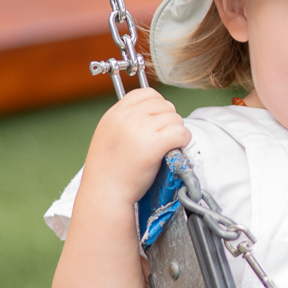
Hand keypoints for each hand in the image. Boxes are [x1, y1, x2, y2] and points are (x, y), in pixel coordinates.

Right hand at [80, 87, 191, 207]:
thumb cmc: (109, 170)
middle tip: (163, 139)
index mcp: (115, 113)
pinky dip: (183, 141)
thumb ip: (127, 120)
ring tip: (167, 147)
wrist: (104, 194)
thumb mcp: (109, 134)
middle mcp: (127, 117)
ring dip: (177, 132)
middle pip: (164, 105)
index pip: (147, 93)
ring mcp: (139, 129)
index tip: (158, 123)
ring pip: (175, 118)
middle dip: (169, 121)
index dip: (158, 106)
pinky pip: (181, 132)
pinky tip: (174, 150)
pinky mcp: (153, 145)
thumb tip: (155, 112)